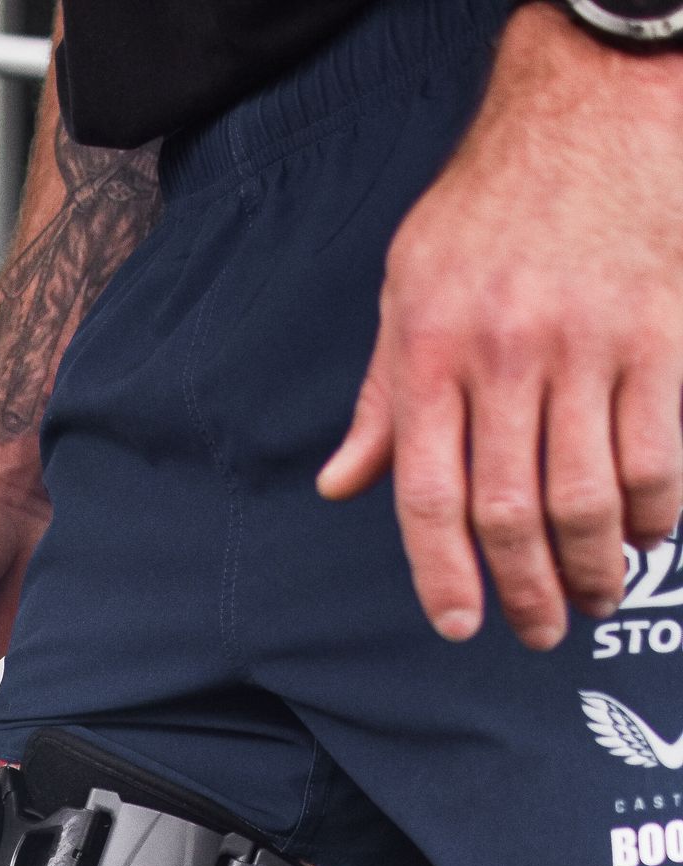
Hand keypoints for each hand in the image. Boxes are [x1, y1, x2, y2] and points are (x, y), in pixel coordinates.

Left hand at [318, 3, 682, 650]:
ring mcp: (587, 346)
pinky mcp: (656, 333)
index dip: (444, 575)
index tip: (461, 626)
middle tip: (538, 630)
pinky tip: (646, 533)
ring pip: (588, 497)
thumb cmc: (489, 204)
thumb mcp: (408, 286)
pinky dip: (655, 510)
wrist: (590, 107)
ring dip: (593, 566)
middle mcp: (507, 354)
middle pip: (510, 512)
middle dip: (525, 590)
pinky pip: (656, 452)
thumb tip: (341, 483)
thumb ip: (383, 395)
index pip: (429, 494)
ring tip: (594, 597)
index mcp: (433, 350)